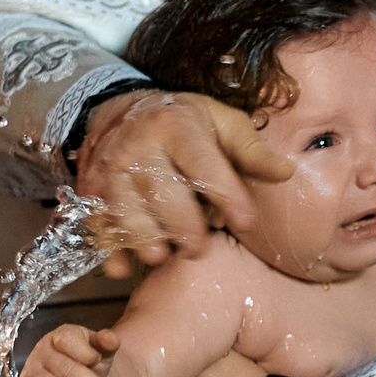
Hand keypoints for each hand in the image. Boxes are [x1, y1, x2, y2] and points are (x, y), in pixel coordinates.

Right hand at [18, 324, 120, 376]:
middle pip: (65, 370)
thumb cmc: (86, 359)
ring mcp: (31, 375)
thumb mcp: (99, 349)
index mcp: (59, 336)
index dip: (86, 353)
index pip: (68, 341)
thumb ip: (107, 342)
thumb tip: (111, 339)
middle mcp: (41, 353)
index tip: (100, 361)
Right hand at [73, 90, 293, 277]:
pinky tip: (122, 267)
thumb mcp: (220, 121)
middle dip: (182, 226)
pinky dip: (108, 249)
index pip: (203, 163)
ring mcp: (109, 169)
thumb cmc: (182, 121)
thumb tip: (285, 173)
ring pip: (124, 210)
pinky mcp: (90, 189)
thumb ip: (251, 150)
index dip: (226, 194)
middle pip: (161, 192)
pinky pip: (97, 222)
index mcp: (176, 126)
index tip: (245, 222)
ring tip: (162, 256)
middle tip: (198, 248)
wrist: (119, 109)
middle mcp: (138, 146)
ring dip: (143, 239)